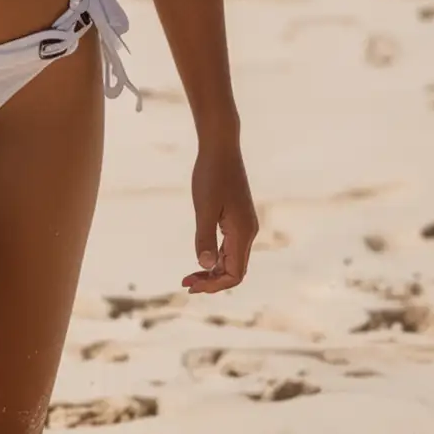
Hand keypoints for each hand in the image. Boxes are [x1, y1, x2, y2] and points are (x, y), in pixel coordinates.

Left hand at [183, 137, 257, 292]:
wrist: (221, 148)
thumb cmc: (211, 175)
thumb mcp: (204, 208)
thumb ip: (206, 238)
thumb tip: (206, 266)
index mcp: (243, 232)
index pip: (235, 273)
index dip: (214, 285)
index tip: (191, 286)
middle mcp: (248, 232)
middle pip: (234, 270)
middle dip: (212, 281)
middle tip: (186, 284)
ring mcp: (244, 225)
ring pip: (232, 259)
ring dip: (213, 271)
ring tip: (190, 276)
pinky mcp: (237, 218)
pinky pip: (230, 246)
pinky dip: (216, 257)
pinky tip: (201, 257)